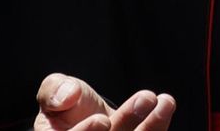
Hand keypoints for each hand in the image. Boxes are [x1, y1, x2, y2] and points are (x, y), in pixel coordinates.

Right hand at [33, 73, 175, 130]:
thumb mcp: (54, 91)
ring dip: (150, 127)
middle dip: (127, 123)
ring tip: (164, 102)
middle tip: (145, 97)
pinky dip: (158, 127)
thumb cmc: (66, 105)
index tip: (102, 119)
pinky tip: (165, 106)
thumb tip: (69, 96)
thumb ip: (54, 91)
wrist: (85, 116)